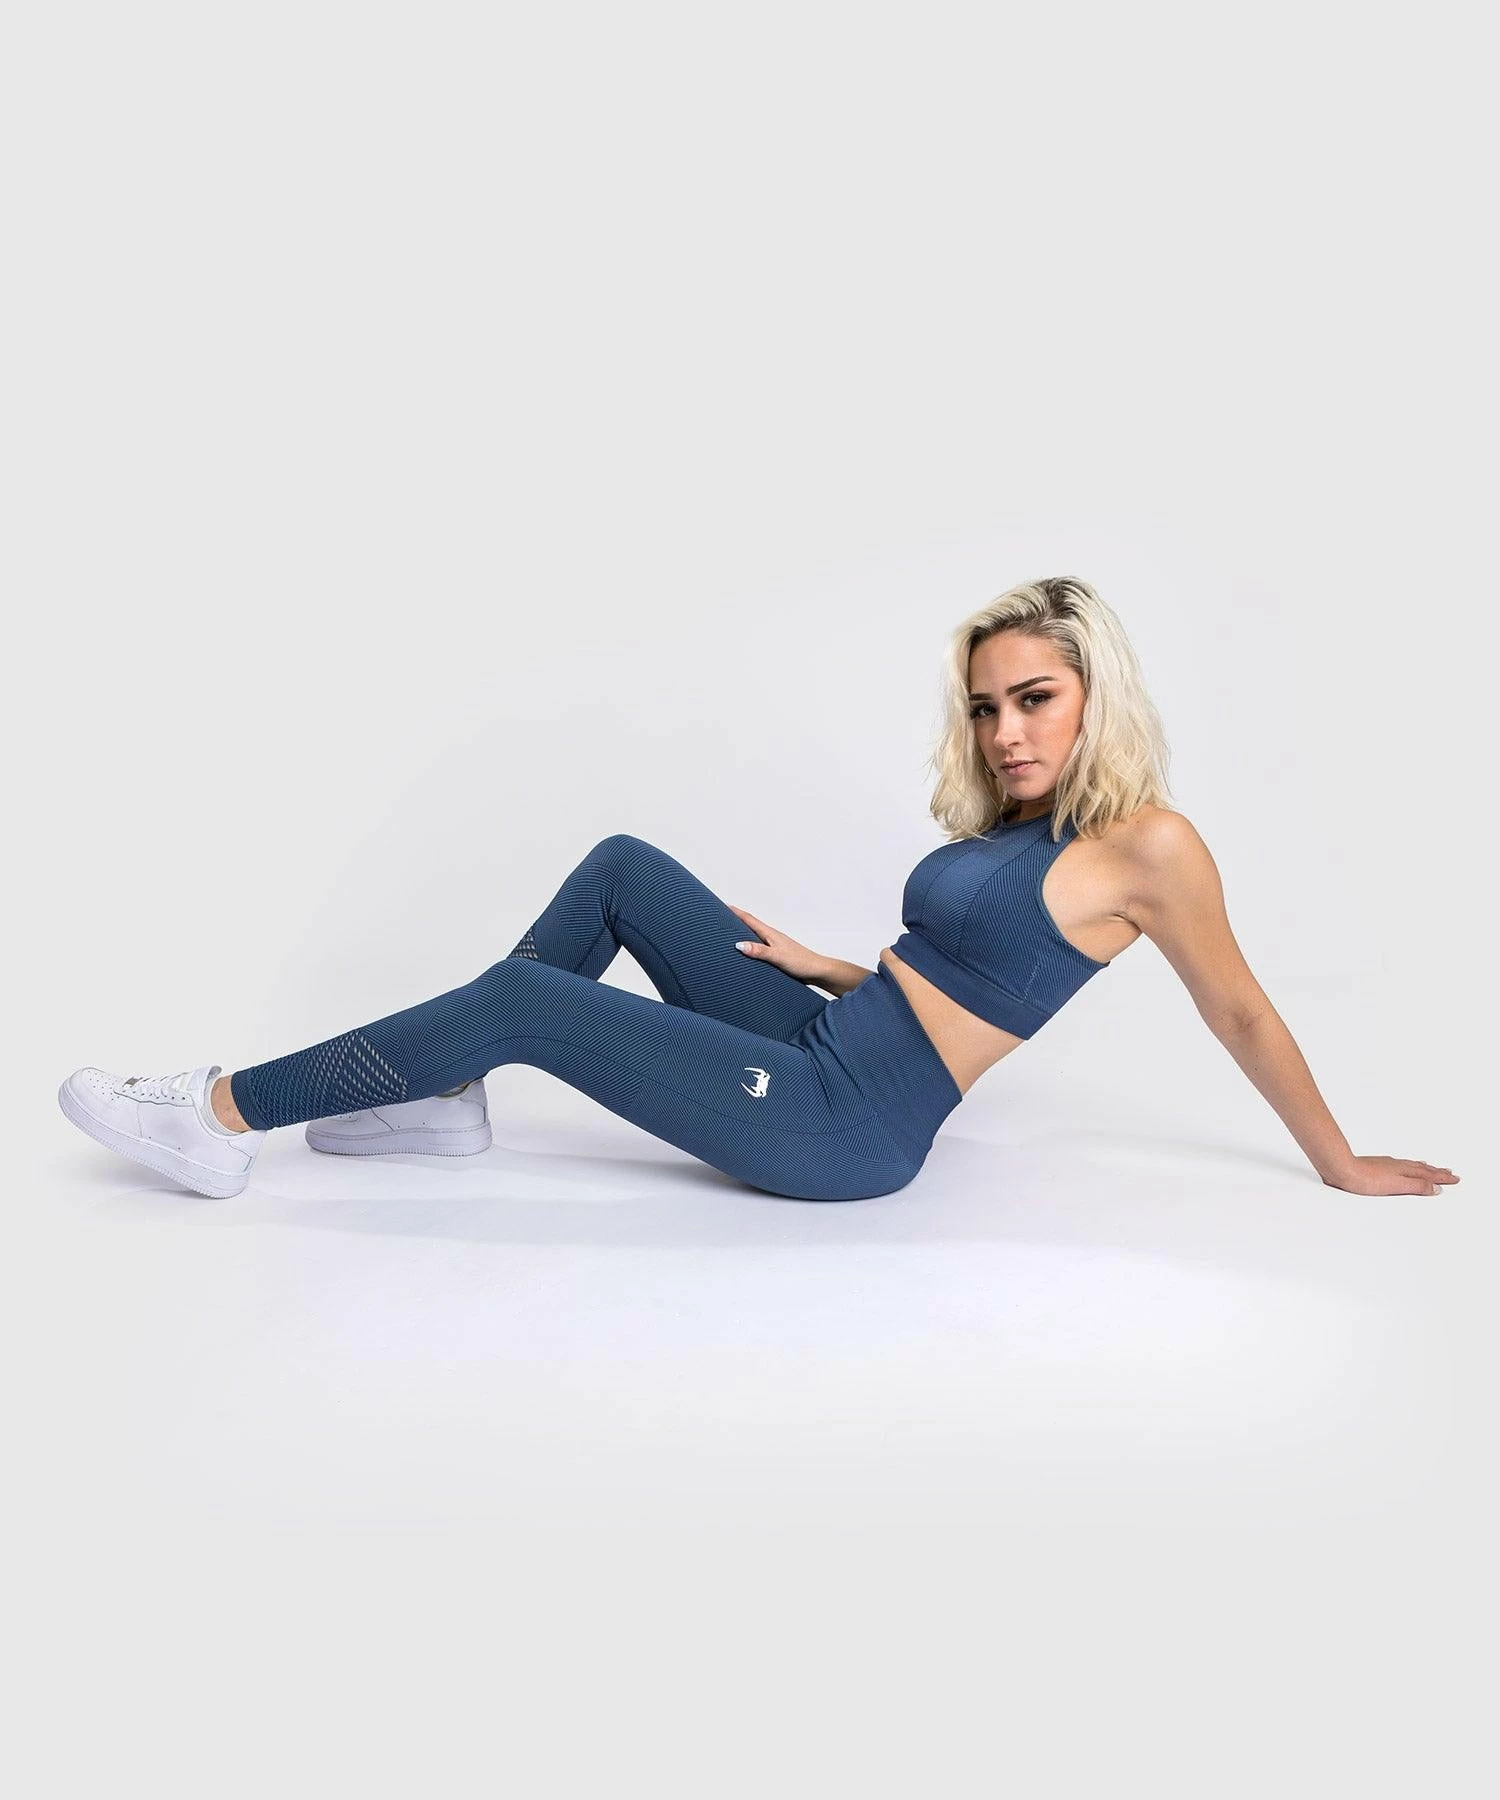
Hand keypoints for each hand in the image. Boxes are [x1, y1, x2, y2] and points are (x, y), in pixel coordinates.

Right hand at [725, 904, 829, 985]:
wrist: (817, 971)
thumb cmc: (801, 962)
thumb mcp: (777, 957)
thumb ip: (759, 951)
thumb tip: (739, 945)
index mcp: (770, 934)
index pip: (750, 920)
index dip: (736, 912)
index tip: (724, 905)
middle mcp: (771, 938)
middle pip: (750, 926)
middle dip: (736, 921)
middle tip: (723, 917)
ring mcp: (774, 947)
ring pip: (755, 938)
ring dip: (743, 935)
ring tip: (730, 934)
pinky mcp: (777, 956)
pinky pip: (759, 949)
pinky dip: (751, 948)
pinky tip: (747, 954)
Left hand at [1321, 1155, 1459, 1196]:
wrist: (1341, 1169)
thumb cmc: (1366, 1179)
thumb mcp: (1397, 1185)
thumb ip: (1417, 1186)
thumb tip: (1437, 1187)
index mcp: (1404, 1170)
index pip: (1428, 1175)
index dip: (1442, 1177)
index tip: (1455, 1178)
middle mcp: (1397, 1165)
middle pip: (1422, 1168)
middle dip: (1437, 1171)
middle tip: (1449, 1172)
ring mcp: (1386, 1165)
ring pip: (1410, 1165)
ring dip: (1424, 1167)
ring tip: (1431, 1167)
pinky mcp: (1376, 1166)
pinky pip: (1399, 1165)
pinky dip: (1408, 1166)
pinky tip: (1402, 1167)